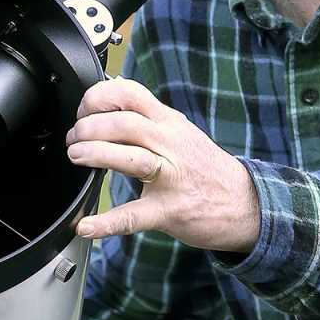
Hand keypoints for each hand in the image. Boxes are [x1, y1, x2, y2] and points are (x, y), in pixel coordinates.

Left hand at [65, 77, 259, 252]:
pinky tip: (88, 226)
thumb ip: (146, 115)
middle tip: (73, 138)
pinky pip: (136, 216)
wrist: (245, 203)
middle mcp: (170, 143)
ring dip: (98, 154)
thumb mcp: (178, 130)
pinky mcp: (171, 210)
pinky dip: (108, 223)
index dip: (100, 96)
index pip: (131, 94)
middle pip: (126, 123)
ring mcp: (172, 177)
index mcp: (168, 122)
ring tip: (76, 156)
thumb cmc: (203, 166)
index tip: (83, 108)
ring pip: (132, 158)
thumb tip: (112, 93)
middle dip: (91, 126)